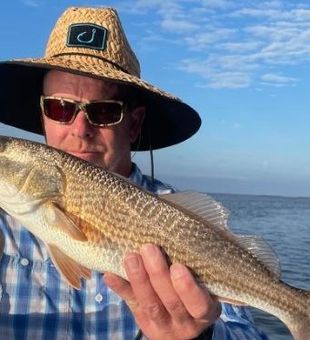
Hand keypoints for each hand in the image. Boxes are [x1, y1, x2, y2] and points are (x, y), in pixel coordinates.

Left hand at [104, 244, 220, 339]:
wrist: (181, 328)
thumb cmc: (194, 297)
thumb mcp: (203, 291)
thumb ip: (194, 272)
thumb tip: (178, 236)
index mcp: (204, 312)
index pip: (199, 305)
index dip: (188, 288)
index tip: (178, 267)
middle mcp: (184, 323)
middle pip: (171, 301)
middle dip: (157, 274)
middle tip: (149, 248)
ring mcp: (162, 325)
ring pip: (149, 304)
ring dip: (139, 279)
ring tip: (131, 257)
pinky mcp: (143, 322)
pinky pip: (131, 304)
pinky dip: (120, 288)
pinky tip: (110, 274)